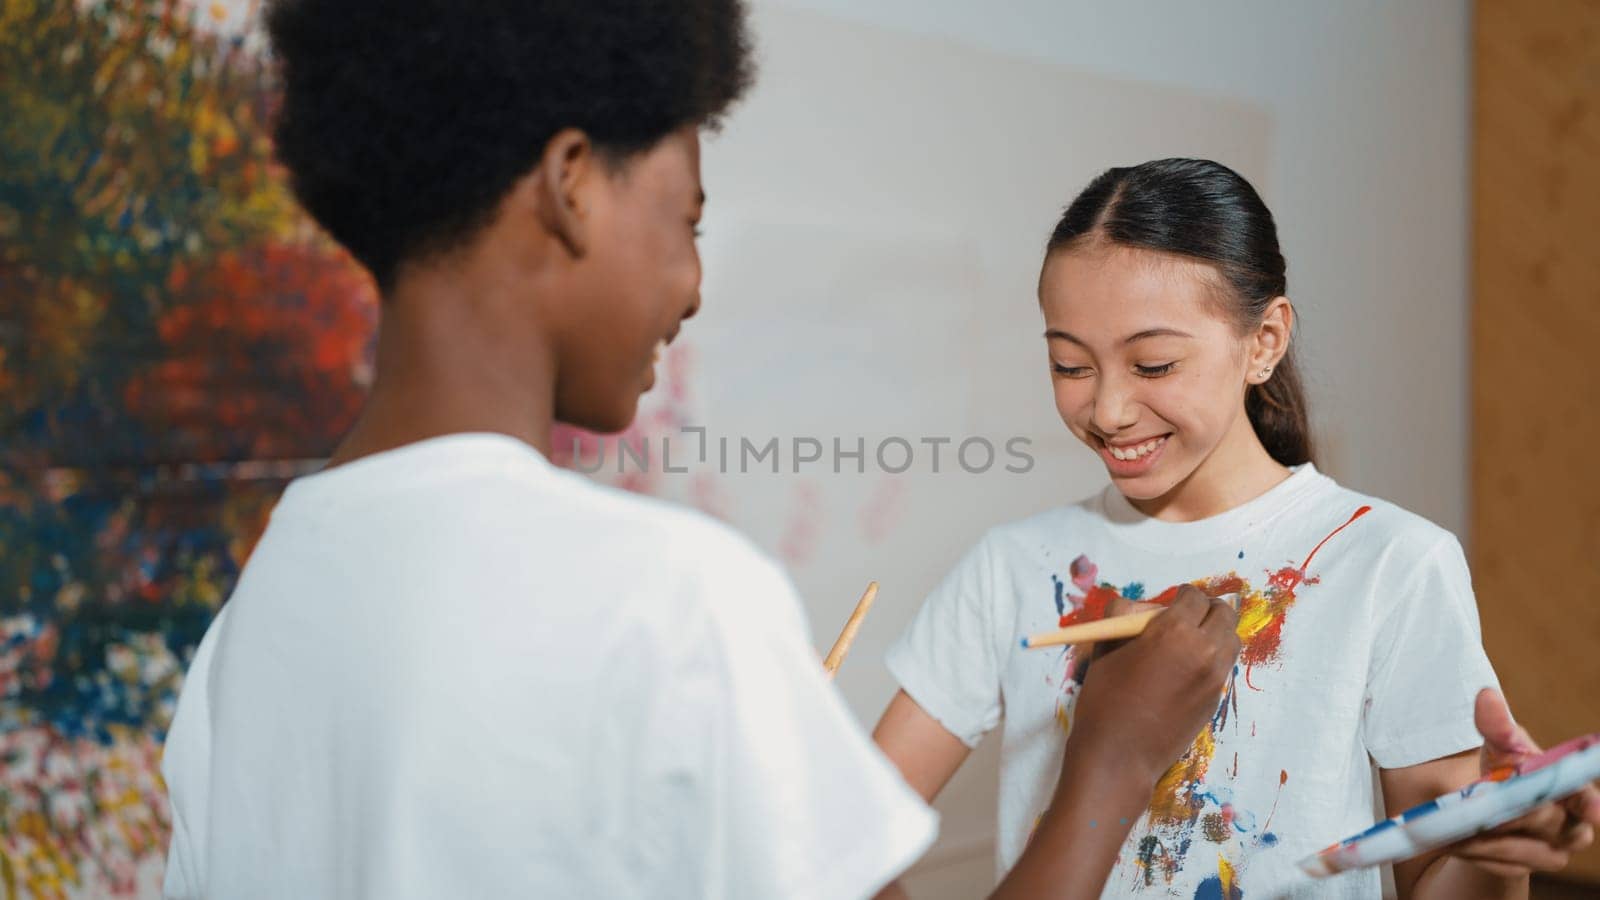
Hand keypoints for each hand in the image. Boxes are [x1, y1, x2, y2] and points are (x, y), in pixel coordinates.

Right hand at [1064, 586, 1239, 786]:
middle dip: (1207, 609)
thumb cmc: (1105, 699)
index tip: (1174, 601)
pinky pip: (1223, 667)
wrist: (1119, 755)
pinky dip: (1211, 660)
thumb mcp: (1105, 648)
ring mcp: (1214, 678)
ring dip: (1215, 634)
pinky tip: (1185, 671)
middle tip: (1187, 616)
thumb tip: (1140, 608)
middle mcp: (1204, 650)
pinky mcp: (1215, 700)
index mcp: (1174, 631)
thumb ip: (1123, 617)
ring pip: (1230, 640)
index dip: (1183, 595)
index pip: (1195, 597)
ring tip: (1190, 642)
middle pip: (1224, 614)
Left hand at [1444, 688, 1598, 877]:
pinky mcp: (1520, 870)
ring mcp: (1548, 853)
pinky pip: (1494, 864)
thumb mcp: (1503, 746)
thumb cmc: (1510, 770)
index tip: (1593, 810)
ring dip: (1481, 835)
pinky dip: (1471, 850)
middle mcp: (1570, 828)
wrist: (1495, 810)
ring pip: (1515, 849)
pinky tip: (1450, 838)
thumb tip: (1486, 697)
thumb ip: (1498, 726)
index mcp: (1574, 792)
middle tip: (1475, 803)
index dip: (1588, 804)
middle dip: (1506, 811)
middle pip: (1540, 821)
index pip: (1584, 798)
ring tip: (1449, 821)